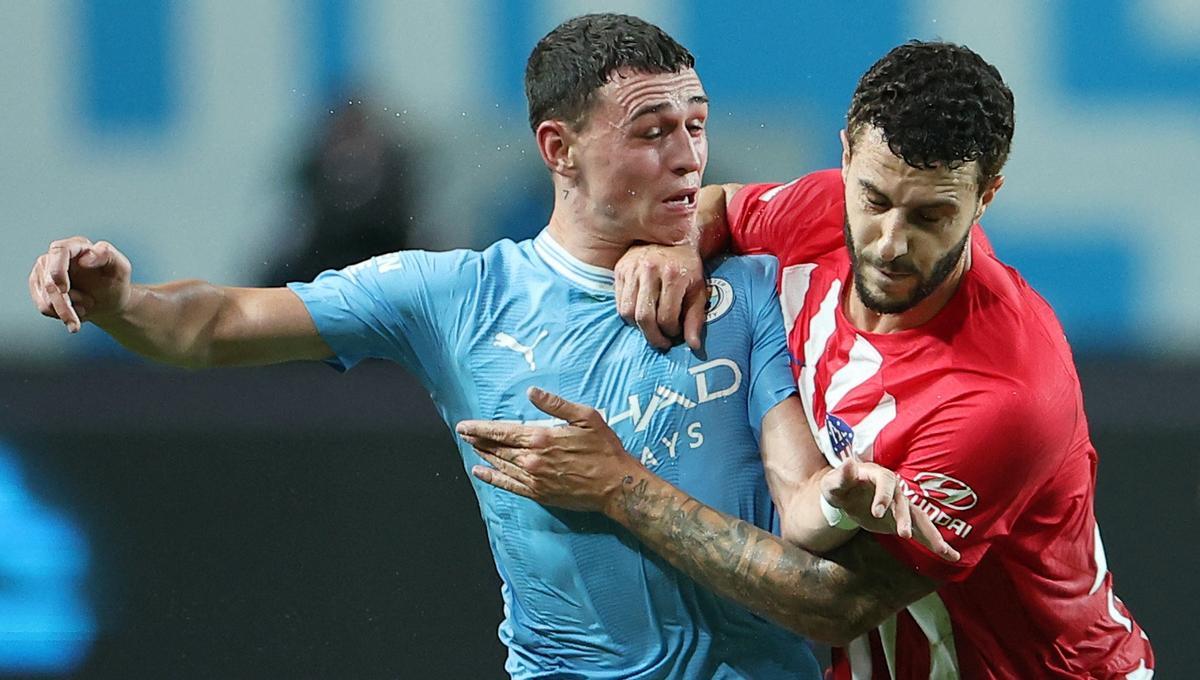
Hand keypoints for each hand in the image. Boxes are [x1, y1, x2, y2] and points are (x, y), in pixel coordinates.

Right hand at [29, 237, 132, 332]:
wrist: (109, 301)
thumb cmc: (116, 282)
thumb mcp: (121, 268)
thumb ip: (108, 255)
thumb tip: (85, 256)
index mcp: (77, 246)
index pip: (58, 250)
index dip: (57, 270)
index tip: (64, 290)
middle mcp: (56, 256)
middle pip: (50, 282)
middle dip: (66, 304)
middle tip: (86, 311)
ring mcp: (44, 271)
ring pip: (46, 298)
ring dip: (67, 311)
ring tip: (86, 307)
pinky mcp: (39, 288)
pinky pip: (44, 307)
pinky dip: (61, 315)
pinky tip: (76, 311)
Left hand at [456, 387, 639, 512]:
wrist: (615, 485)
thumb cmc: (604, 449)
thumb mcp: (586, 417)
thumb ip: (555, 404)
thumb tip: (531, 392)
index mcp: (541, 438)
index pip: (502, 432)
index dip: (481, 428)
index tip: (465, 425)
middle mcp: (532, 460)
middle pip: (498, 448)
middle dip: (478, 440)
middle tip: (463, 434)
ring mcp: (534, 479)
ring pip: (501, 465)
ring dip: (484, 455)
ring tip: (471, 447)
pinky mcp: (539, 493)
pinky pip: (509, 486)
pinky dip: (493, 478)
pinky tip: (481, 472)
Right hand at [613, 244, 705, 350]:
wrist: (671, 237)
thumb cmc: (688, 268)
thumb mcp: (698, 290)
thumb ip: (695, 318)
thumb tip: (693, 347)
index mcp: (673, 275)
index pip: (666, 317)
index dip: (671, 332)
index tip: (676, 334)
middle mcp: (650, 269)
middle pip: (644, 317)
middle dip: (653, 336)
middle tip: (661, 343)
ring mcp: (632, 268)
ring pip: (627, 311)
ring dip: (638, 328)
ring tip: (650, 330)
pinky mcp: (620, 269)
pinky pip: (619, 301)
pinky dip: (628, 314)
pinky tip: (641, 315)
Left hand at [821, 457, 959, 562]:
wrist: (846, 496)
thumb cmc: (839, 486)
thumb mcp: (834, 482)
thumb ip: (841, 476)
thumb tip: (848, 463)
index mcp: (880, 476)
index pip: (886, 483)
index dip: (883, 497)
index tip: (877, 513)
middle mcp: (896, 490)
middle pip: (906, 503)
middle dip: (906, 518)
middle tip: (904, 535)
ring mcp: (902, 506)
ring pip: (921, 519)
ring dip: (930, 534)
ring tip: (944, 551)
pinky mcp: (904, 521)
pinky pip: (923, 532)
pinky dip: (936, 543)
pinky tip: (951, 556)